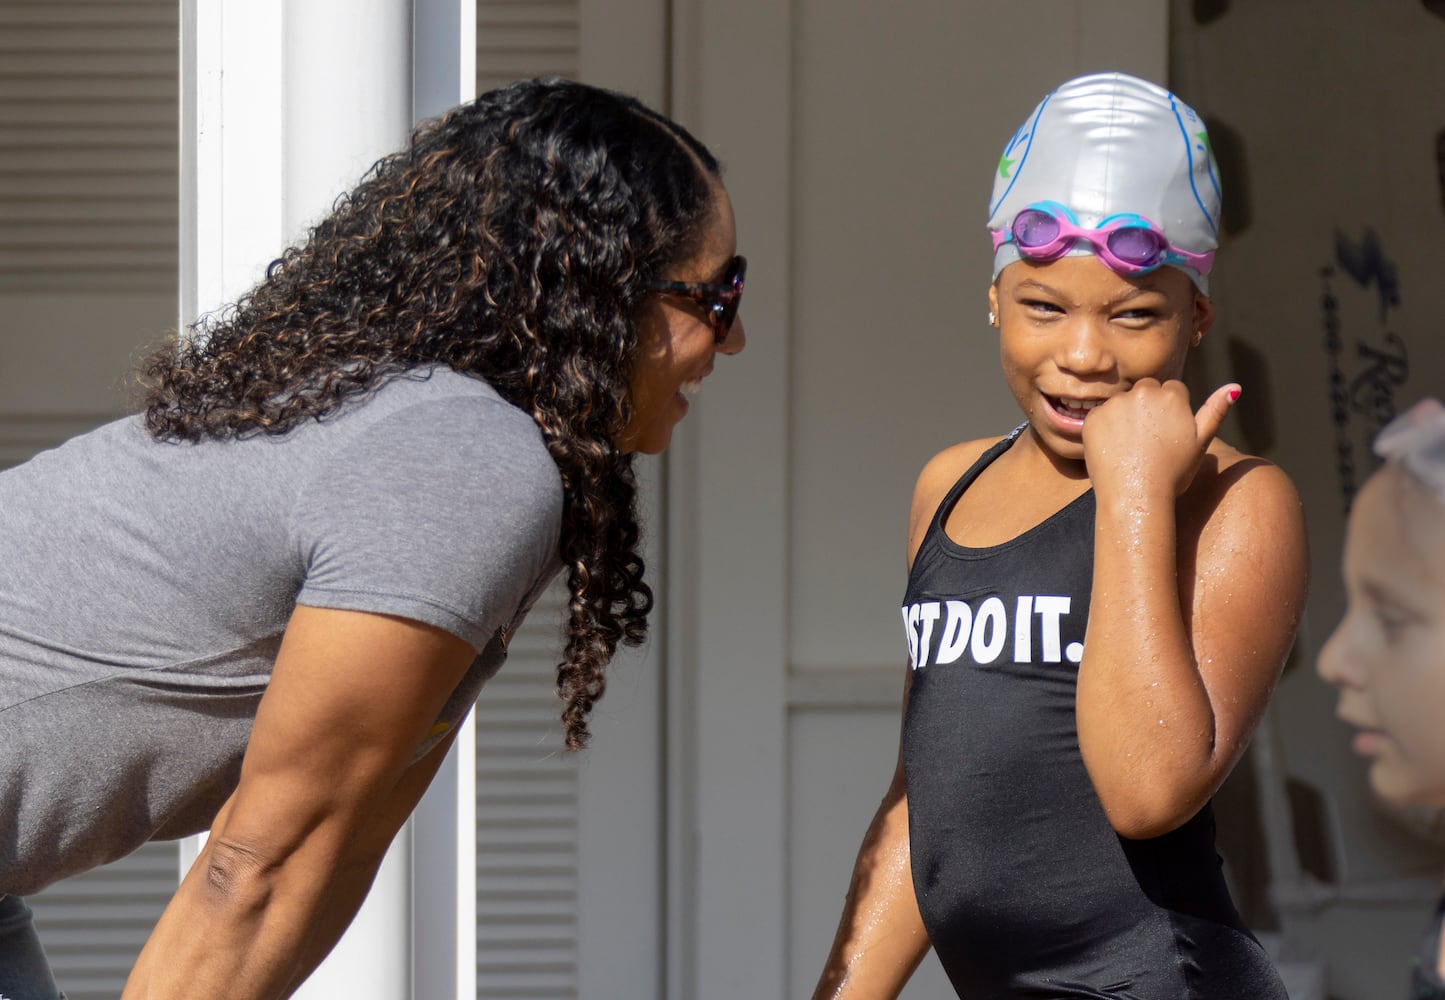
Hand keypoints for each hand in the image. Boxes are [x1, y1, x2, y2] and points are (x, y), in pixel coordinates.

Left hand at [1082, 380, 1239, 500]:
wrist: (1137, 497)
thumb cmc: (1173, 474)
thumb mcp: (1200, 443)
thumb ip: (1215, 411)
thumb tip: (1234, 386)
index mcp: (1172, 395)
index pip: (1171, 389)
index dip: (1170, 412)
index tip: (1166, 434)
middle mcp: (1143, 392)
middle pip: (1145, 389)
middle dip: (1147, 407)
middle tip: (1148, 440)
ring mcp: (1115, 404)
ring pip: (1122, 402)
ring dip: (1125, 416)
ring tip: (1131, 447)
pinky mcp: (1093, 417)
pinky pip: (1100, 416)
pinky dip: (1105, 429)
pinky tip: (1114, 450)